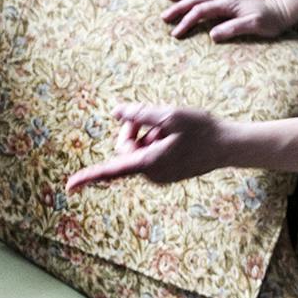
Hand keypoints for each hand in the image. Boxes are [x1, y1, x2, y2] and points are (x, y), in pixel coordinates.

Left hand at [66, 104, 230, 191]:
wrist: (228, 146)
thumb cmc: (202, 129)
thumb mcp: (170, 115)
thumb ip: (139, 114)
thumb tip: (115, 111)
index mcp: (149, 163)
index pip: (112, 170)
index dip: (89, 176)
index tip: (69, 186)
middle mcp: (151, 174)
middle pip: (125, 148)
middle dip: (132, 129)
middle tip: (150, 116)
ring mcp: (159, 175)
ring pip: (137, 149)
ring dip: (148, 134)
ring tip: (171, 128)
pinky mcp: (166, 173)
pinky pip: (149, 154)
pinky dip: (156, 140)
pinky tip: (175, 135)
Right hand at [162, 0, 290, 40]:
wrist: (282, 10)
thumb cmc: (269, 21)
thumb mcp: (254, 27)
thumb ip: (233, 29)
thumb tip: (212, 35)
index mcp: (228, 4)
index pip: (201, 11)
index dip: (187, 21)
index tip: (176, 33)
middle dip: (178, 7)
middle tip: (163, 17)